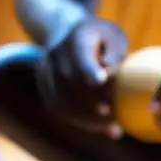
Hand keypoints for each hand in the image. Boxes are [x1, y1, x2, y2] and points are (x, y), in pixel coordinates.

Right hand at [37, 17, 128, 137]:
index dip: (88, 69)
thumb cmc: (100, 39)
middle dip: (93, 102)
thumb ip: (115, 52)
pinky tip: (101, 126)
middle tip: (116, 116)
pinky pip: (59, 108)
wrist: (67, 34)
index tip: (101, 80)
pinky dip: (80, 120)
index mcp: (76, 37)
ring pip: (61, 100)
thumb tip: (110, 70)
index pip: (80, 54)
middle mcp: (55, 53)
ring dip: (87, 117)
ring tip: (113, 126)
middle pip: (69, 81)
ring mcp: (45, 71)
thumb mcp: (114, 37)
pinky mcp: (44, 87)